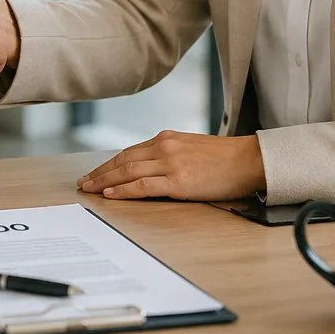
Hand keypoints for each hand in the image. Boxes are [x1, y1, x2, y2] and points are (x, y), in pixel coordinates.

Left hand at [77, 132, 265, 200]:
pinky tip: (111, 195)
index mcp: (167, 138)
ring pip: (127, 171)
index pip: (129, 152)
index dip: (109, 164)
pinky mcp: (178, 181)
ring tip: (90, 189)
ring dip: (105, 181)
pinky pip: (143, 185)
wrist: (250, 160)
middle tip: (83, 183)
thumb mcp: (192, 149)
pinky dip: (124, 190)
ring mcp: (170, 163)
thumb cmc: (226, 159)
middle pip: (122, 160)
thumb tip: (152, 169)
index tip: (95, 173)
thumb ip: (171, 155)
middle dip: (100, 172)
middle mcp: (165, 147)